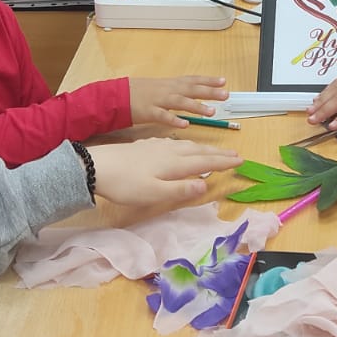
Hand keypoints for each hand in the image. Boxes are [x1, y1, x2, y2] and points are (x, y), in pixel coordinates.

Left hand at [87, 138, 241, 206]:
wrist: (96, 166)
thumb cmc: (125, 184)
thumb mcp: (154, 193)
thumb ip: (180, 189)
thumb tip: (206, 184)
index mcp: (174, 163)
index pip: (205, 161)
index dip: (223, 162)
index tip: (240, 160)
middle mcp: (169, 151)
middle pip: (199, 150)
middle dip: (218, 153)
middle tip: (234, 154)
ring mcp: (156, 146)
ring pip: (186, 145)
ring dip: (203, 147)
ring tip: (213, 150)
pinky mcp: (145, 146)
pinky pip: (173, 143)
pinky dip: (185, 145)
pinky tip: (180, 146)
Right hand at [128, 76, 227, 127]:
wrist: (115, 96)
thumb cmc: (137, 93)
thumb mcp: (159, 88)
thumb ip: (175, 91)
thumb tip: (191, 93)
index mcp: (170, 84)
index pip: (192, 80)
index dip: (208, 80)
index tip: (224, 81)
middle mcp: (166, 90)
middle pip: (191, 89)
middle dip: (209, 92)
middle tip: (225, 95)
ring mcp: (157, 100)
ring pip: (180, 102)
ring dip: (196, 106)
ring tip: (211, 112)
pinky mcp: (148, 112)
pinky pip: (162, 116)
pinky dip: (174, 120)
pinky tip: (185, 125)